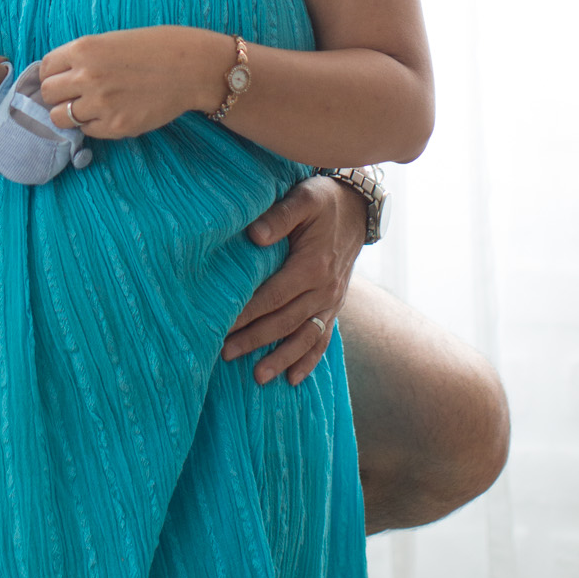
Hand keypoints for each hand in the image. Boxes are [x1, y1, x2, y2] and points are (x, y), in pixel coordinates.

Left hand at [39, 26, 222, 137]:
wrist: (190, 68)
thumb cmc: (154, 48)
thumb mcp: (111, 40)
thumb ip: (83, 58)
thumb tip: (58, 77)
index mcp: (84, 49)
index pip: (45, 69)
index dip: (52, 75)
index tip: (62, 78)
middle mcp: (87, 76)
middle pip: (48, 94)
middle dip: (58, 95)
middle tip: (75, 94)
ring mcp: (100, 104)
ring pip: (61, 118)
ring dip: (71, 113)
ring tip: (92, 106)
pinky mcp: (115, 127)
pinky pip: (87, 131)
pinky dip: (93, 125)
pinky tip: (111, 112)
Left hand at [222, 175, 367, 385]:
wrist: (358, 207)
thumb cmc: (324, 200)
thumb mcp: (304, 198)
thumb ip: (280, 216)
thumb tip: (254, 235)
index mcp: (312, 266)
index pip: (272, 296)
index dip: (246, 314)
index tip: (221, 326)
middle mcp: (324, 289)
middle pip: (284, 322)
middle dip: (254, 340)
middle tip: (224, 354)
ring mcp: (332, 300)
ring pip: (304, 336)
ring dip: (281, 358)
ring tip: (257, 378)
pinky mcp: (335, 305)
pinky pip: (323, 338)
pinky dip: (309, 360)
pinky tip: (294, 379)